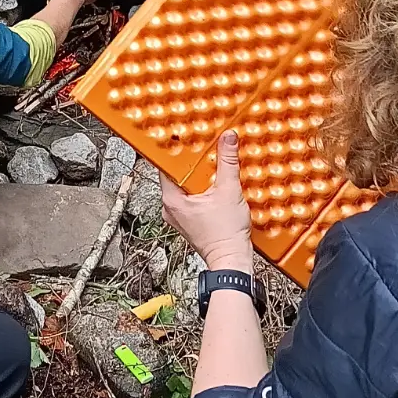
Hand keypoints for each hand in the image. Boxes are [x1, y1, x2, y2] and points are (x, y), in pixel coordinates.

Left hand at [161, 131, 253, 270]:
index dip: (174, 150)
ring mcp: (180, 215)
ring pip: (187, 187)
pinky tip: (216, 182)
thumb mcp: (229, 191)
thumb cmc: (224, 236)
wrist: (231, 262)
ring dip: (199, 175)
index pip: (166, 166)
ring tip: (211, 161)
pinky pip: (193, 197)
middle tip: (200, 144)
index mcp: (172, 199)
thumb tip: (227, 139)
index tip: (180, 135)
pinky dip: (203, 188)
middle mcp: (171, 208)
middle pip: (178, 175)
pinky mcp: (191, 220)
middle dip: (191, 161)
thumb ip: (228, 162)